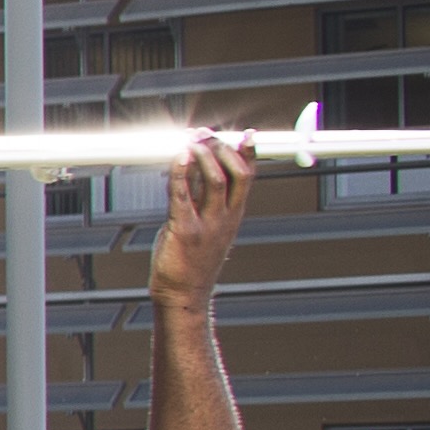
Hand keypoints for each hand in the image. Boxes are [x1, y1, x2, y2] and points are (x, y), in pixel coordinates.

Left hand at [149, 130, 252, 300]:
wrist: (183, 294)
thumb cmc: (190, 261)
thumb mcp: (204, 226)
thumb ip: (201, 201)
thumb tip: (192, 170)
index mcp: (233, 216)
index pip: (249, 179)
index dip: (250, 154)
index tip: (250, 134)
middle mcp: (225, 218)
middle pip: (237, 175)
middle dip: (224, 150)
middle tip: (207, 135)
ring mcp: (207, 224)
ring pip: (215, 181)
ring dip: (204, 156)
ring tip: (193, 140)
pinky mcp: (184, 230)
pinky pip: (183, 194)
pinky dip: (181, 172)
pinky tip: (179, 157)